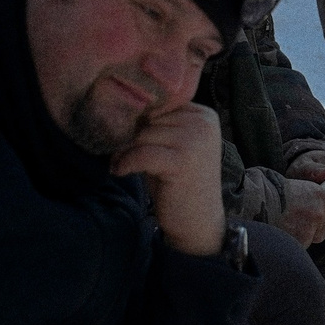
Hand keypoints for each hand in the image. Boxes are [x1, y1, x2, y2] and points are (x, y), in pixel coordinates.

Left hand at [110, 102, 225, 256]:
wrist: (198, 221)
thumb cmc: (180, 182)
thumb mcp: (174, 146)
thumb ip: (159, 124)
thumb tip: (121, 108)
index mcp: (204, 115)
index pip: (161, 103)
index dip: (141, 118)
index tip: (127, 137)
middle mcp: (202, 124)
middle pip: (150, 117)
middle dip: (130, 135)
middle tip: (120, 154)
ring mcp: (195, 141)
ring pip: (143, 134)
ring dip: (125, 150)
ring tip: (121, 164)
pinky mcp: (181, 161)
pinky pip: (141, 153)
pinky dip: (125, 162)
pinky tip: (121, 171)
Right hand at [233, 165, 324, 245]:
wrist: (256, 201)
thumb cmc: (273, 193)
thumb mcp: (299, 188)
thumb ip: (314, 199)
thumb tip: (322, 211)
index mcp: (320, 195)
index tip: (318, 216)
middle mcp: (318, 211)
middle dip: (314, 229)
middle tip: (296, 222)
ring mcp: (310, 227)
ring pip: (314, 238)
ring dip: (304, 236)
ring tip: (287, 226)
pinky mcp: (300, 239)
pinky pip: (302, 245)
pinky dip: (294, 242)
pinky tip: (283, 232)